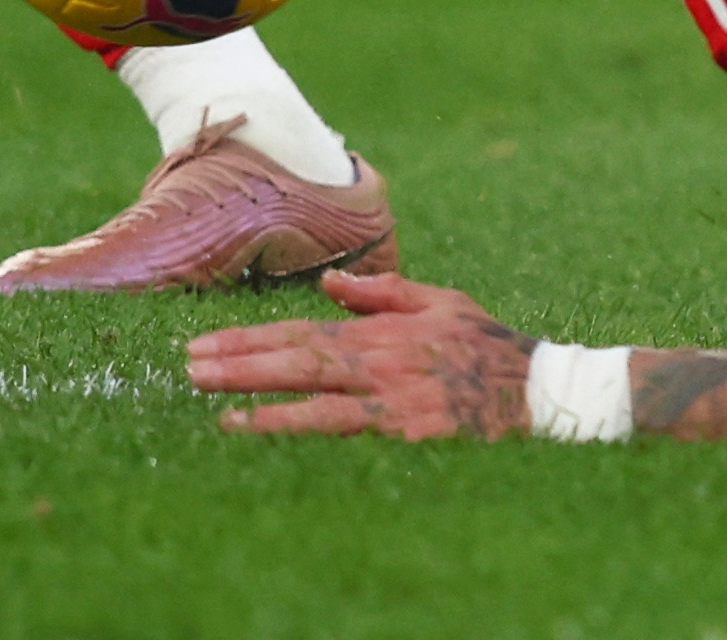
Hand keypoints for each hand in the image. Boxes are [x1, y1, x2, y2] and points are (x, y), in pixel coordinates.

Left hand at [191, 268, 540, 438]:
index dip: (252, 340)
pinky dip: (305, 438)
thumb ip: (381, 292)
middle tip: (192, 368)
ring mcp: (391, 403)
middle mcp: (381, 364)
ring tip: (217, 410)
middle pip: (300, 362)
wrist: (535, 391)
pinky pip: (345, 439)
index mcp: (384, 330)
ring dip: (264, 404)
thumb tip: (328, 283)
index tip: (206, 345)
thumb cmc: (484, 346)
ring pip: (316, 404)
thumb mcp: (438, 301)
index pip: (304, 331)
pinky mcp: (405, 438)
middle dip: (242, 365)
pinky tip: (274, 443)